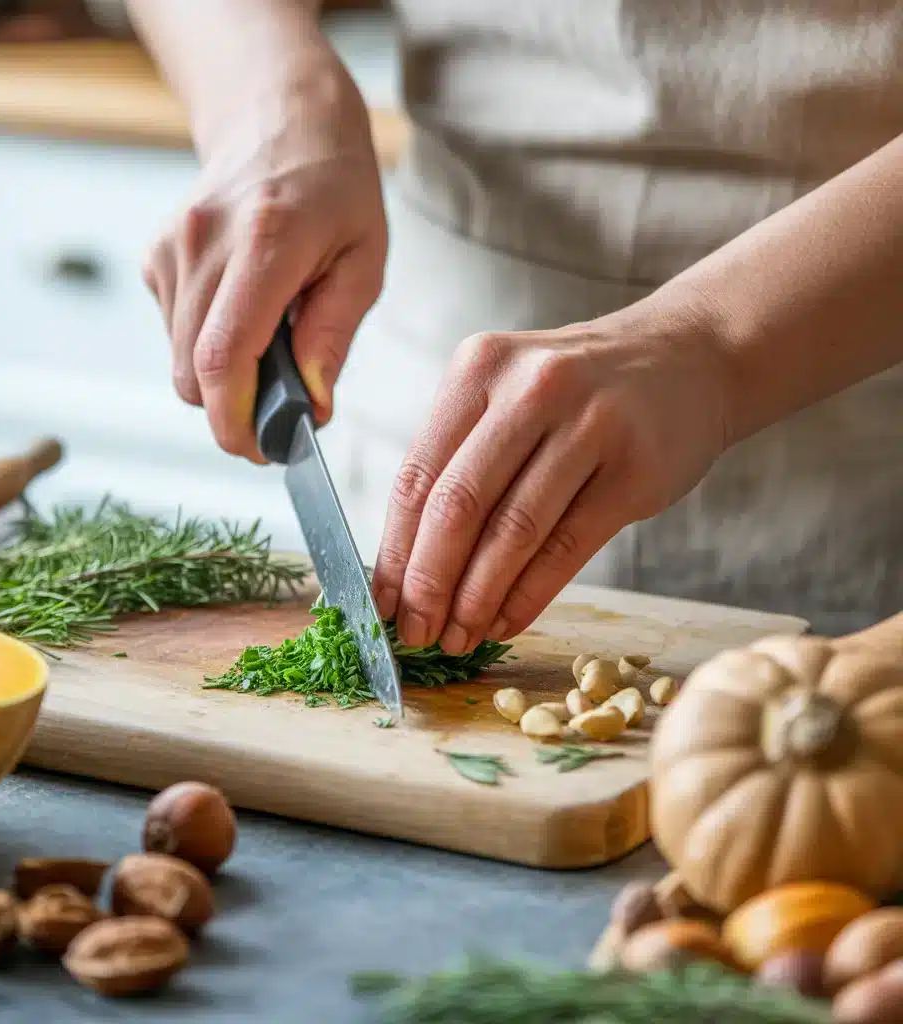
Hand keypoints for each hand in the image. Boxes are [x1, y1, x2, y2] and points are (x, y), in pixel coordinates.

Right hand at [142, 47, 386, 461]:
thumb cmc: (336, 192)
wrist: (281, 118)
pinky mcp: (156, 255)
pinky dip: (206, 345)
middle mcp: (204, 243)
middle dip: (231, 412)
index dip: (234, 421)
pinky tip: (242, 313)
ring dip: (221, 378)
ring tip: (270, 347)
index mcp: (265, 243)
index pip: (224, 357)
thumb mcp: (363, 263)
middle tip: (278, 416)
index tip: (261, 450)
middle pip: (191, 372)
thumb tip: (311, 408)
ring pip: (179, 360)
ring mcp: (172, 247)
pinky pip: (174, 333)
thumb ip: (332, 339)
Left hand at [371, 297, 731, 651]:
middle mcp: (529, 389)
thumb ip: (458, 459)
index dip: (393, 550)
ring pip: (512, 533)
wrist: (688, 358)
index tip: (380, 603)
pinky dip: (528, 596)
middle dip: (428, 583)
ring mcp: (587, 426)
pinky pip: (565, 548)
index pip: (416, 476)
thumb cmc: (577, 391)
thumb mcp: (508, 394)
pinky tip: (505, 622)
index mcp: (479, 369)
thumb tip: (406, 563)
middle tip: (415, 632)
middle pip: (457, 506)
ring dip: (476, 599)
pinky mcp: (633, 470)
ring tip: (458, 638)